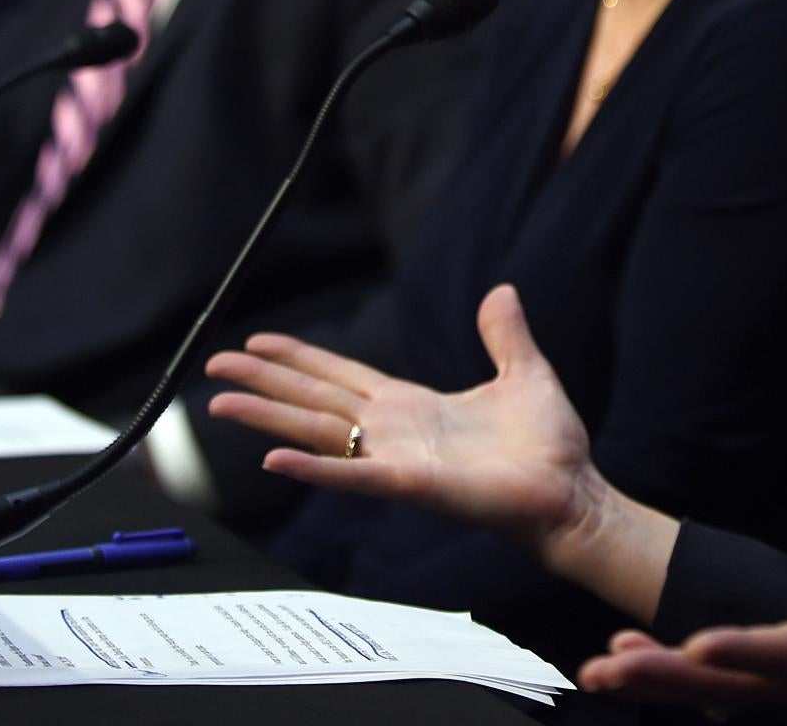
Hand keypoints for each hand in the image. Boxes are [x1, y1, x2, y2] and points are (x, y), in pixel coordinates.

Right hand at [205, 283, 600, 557]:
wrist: (571, 493)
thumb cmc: (548, 446)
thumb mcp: (525, 372)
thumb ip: (505, 335)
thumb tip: (501, 292)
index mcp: (412, 405)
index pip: (341, 376)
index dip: (299, 359)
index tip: (258, 342)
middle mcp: (393, 431)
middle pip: (313, 400)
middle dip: (264, 383)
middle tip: (214, 367)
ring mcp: (397, 459)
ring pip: (318, 434)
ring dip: (269, 419)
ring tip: (222, 406)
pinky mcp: (412, 485)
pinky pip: (353, 475)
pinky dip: (315, 468)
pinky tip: (274, 460)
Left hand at [574, 487, 786, 721]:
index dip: (749, 649)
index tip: (698, 644)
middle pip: (737, 685)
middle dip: (672, 678)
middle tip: (612, 666)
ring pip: (717, 693)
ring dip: (657, 682)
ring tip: (600, 668)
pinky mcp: (782, 679)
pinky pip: (718, 687)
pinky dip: (670, 680)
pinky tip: (622, 662)